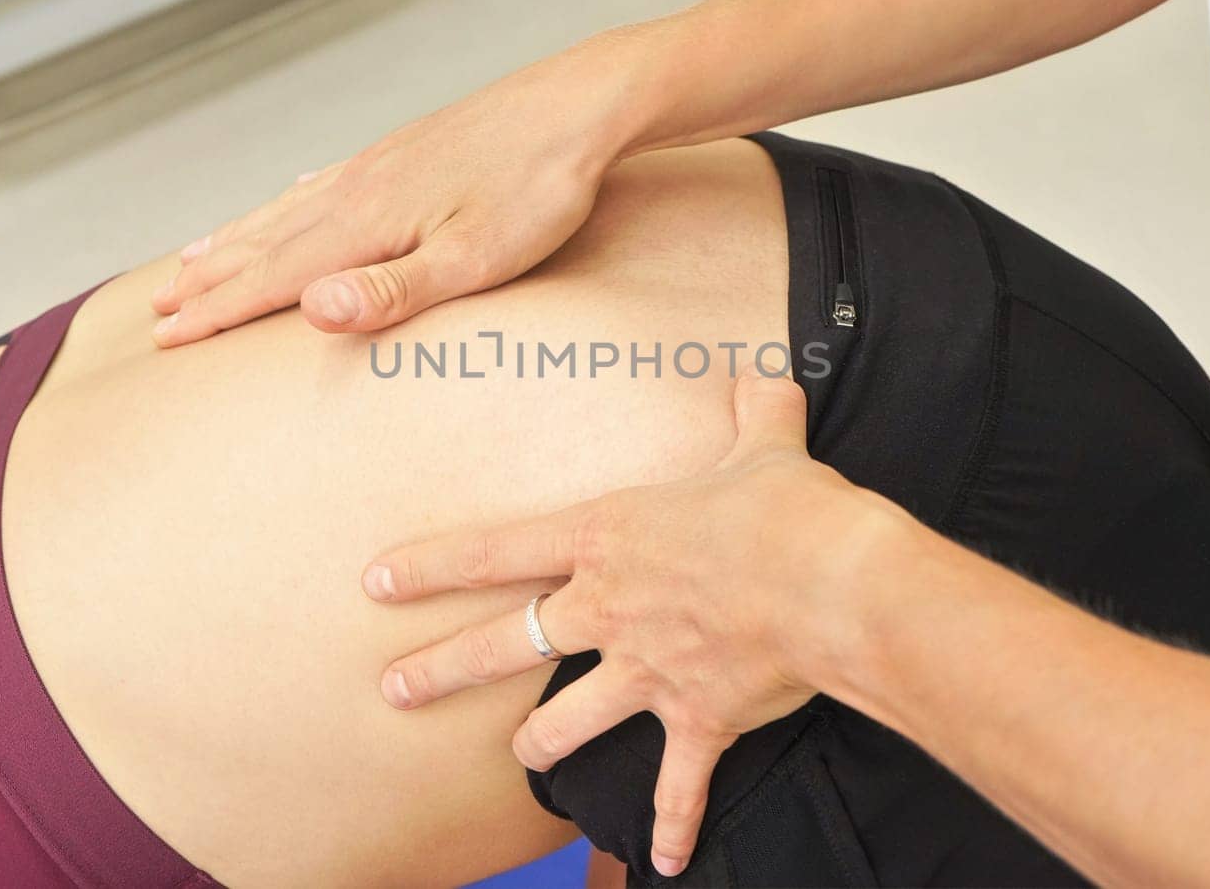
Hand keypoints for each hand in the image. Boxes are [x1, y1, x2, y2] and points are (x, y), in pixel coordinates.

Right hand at [149, 31, 653, 345]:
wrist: (582, 105)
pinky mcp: (409, 150)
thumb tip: (311, 309)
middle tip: (160, 309)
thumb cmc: (540, 186)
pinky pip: (328, 180)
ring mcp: (382, 164)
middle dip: (210, 281)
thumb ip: (393, 289)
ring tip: (196, 256)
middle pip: (266, 243)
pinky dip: (293, 198)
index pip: (272, 278)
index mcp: (367, 222)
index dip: (218, 311)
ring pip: (289, 209)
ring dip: (238, 238)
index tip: (169, 337)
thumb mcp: (476, 256)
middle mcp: (360, 188)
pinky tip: (293, 192)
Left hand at [361, 369, 918, 876]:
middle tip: (392, 691)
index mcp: (607, 538)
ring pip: (567, 721)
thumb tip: (767, 370)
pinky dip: (671, 823)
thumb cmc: (787, 510)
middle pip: (504, 646)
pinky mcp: (698, 719)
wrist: (833, 585)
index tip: (377, 581)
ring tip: (520, 761)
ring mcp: (647, 672)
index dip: (432, 565)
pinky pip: (677, 784)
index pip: (497, 551)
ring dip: (540, 745)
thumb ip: (756, 408)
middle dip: (441, 669)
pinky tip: (663, 862)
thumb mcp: (767, 442)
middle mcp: (609, 609)